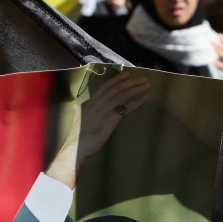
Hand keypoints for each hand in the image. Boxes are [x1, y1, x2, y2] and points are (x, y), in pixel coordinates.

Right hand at [45, 70, 148, 188]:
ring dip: (136, 89)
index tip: (126, 74)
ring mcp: (105, 111)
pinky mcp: (111, 120)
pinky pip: (126, 108)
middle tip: (142, 79)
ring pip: (122, 96)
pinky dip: (136, 103)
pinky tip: (144, 99)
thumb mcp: (77, 119)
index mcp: (91, 103)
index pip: (105, 87)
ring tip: (147, 86)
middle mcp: (98, 104)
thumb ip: (78, 111)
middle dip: (131, 82)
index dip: (116, 79)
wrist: (76, 147)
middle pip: (117, 89)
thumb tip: (75, 106)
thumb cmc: (77, 137)